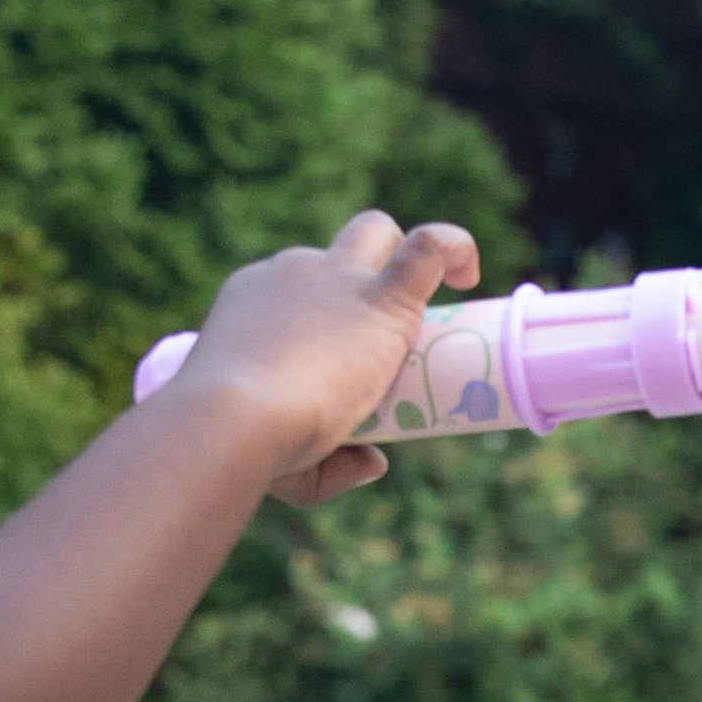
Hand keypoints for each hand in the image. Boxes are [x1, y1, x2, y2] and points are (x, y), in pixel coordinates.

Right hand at [160, 212, 479, 505]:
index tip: (338, 364)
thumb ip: (332, 466)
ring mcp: (336, 278)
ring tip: (430, 313)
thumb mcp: (284, 462)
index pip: (296, 290)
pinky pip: (429, 246)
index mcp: (253, 298)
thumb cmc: (246, 445)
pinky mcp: (379, 295)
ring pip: (376, 235)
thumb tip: (376, 462)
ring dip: (402, 261)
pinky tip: (468, 273)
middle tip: (380, 336)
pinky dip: (454, 247)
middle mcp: (292, 273)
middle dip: (361, 275)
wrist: (233, 420)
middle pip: (336, 253)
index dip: (323, 321)